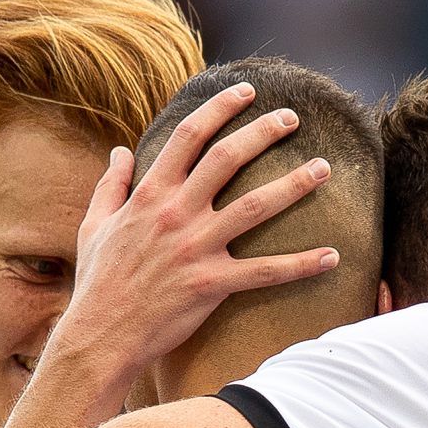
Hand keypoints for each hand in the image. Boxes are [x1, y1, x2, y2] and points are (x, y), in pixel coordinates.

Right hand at [48, 80, 341, 379]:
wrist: (101, 335)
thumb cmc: (99, 282)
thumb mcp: (95, 225)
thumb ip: (111, 184)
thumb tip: (121, 151)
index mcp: (150, 194)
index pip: (190, 136)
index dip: (220, 107)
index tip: (246, 92)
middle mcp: (176, 213)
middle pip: (228, 158)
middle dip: (263, 131)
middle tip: (292, 117)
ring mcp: (196, 248)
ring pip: (254, 206)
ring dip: (293, 184)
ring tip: (323, 168)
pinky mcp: (212, 285)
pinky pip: (265, 271)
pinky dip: (301, 264)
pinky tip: (332, 256)